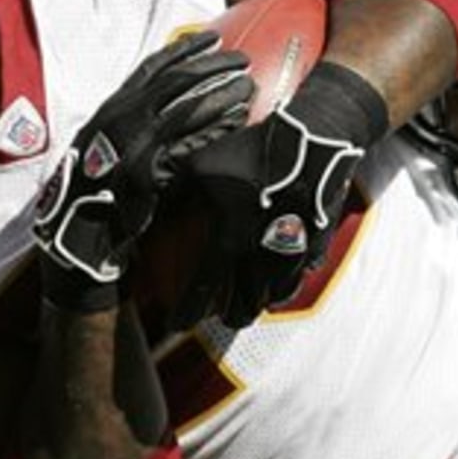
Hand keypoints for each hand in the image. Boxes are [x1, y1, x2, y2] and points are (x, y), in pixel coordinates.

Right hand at [34, 30, 252, 310]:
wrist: (78, 230)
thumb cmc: (95, 187)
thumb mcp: (108, 142)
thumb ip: (133, 120)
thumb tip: (169, 103)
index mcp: (112, 105)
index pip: (152, 66)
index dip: (184, 49)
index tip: (211, 36)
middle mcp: (121, 116)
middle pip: (176, 79)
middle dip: (212, 64)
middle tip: (242, 59)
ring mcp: (133, 140)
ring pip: (187, 105)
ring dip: (222, 92)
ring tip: (249, 85)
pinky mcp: (148, 167)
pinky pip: (191, 140)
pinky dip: (216, 126)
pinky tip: (238, 118)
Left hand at [178, 63, 387, 329]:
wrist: (315, 135)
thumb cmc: (253, 145)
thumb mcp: (200, 162)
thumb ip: (169, 188)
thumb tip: (140, 207)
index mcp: (230, 236)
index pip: (202, 289)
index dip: (187, 311)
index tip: (176, 323)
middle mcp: (261, 252)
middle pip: (243, 305)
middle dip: (229, 316)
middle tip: (220, 317)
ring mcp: (293, 251)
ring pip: (274, 296)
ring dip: (258, 304)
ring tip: (249, 305)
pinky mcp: (317, 243)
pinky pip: (300, 276)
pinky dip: (287, 283)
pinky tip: (280, 280)